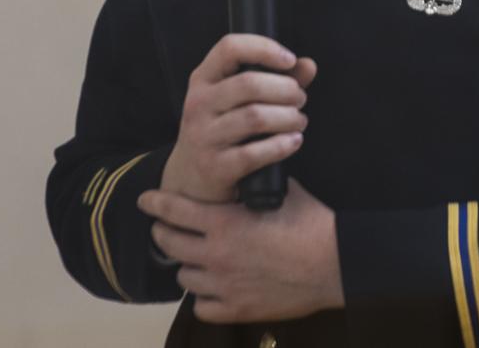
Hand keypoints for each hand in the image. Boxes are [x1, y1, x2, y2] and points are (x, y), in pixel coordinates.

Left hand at [138, 179, 343, 322]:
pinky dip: (203, 297)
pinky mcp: (237, 310)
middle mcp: (216, 255)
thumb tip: (246, 169)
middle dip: (164, 233)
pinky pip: (201, 307)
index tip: (145, 200)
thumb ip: (253, 185)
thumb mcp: (278, 192)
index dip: (155, 203)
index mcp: (224, 222)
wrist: (333, 262)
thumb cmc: (309, 223)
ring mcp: (224, 286)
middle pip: (170, 244)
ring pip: (184, 277)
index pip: (175, 209)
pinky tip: (212, 287)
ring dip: (187, 265)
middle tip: (165, 229)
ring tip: (194, 258)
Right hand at [160, 33, 316, 202]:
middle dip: (286, 89)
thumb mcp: (238, 100)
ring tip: (299, 120)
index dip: (264, 48)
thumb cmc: (223, 129)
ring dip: (288, 117)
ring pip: (255, 117)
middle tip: (300, 98)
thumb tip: (308, 65)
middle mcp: (198, 104)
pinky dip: (282, 145)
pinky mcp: (214, 167)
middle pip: (250, 84)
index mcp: (203, 79)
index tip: (289, 59)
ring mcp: (203, 136)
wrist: (192, 179)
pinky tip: (294, 141)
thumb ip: (275, 79)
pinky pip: (254, 153)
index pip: (230, 48)